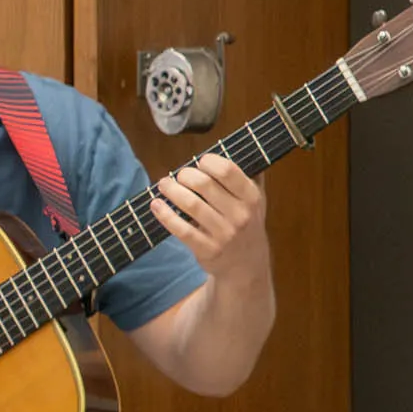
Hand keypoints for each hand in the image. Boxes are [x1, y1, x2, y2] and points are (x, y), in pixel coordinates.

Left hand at [152, 154, 270, 285]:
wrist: (246, 266)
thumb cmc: (246, 225)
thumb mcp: (256, 201)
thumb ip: (250, 175)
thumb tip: (238, 145)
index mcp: (252, 198)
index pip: (228, 170)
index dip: (208, 161)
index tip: (199, 162)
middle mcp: (240, 215)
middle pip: (205, 185)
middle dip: (185, 175)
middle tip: (177, 175)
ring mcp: (223, 234)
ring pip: (191, 205)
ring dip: (172, 191)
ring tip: (163, 184)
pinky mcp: (207, 249)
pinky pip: (181, 229)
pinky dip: (165, 215)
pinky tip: (156, 205)